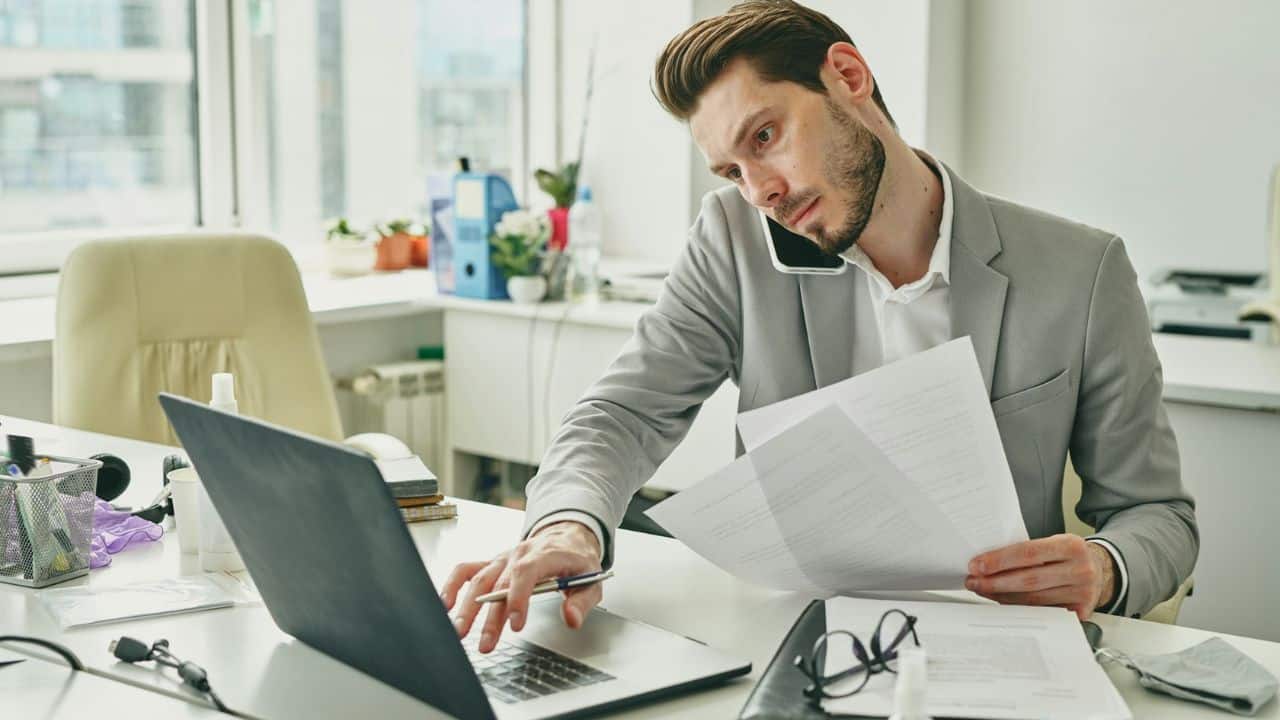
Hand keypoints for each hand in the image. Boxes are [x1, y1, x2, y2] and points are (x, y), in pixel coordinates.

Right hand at [439, 521, 602, 652]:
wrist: (566, 536)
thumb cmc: (577, 559)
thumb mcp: (591, 579)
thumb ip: (582, 601)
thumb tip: (571, 618)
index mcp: (544, 554)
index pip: (526, 572)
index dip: (518, 598)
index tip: (516, 624)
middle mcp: (518, 555)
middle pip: (499, 584)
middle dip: (490, 617)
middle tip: (486, 643)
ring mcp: (502, 559)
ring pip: (479, 580)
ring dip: (467, 607)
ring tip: (460, 632)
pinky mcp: (492, 564)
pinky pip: (466, 570)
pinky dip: (452, 585)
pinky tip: (445, 605)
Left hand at [965, 534, 1114, 619]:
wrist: (1101, 570)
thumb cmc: (1069, 555)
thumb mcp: (1055, 543)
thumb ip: (1029, 551)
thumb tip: (988, 561)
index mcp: (1071, 546)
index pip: (1028, 553)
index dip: (999, 560)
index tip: (976, 565)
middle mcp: (1080, 570)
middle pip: (1028, 580)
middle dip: (995, 582)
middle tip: (973, 581)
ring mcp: (1082, 593)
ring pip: (1033, 599)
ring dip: (1002, 596)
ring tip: (983, 591)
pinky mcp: (1081, 612)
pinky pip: (1041, 612)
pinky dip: (1018, 607)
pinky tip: (1002, 602)